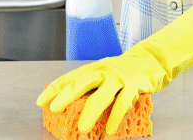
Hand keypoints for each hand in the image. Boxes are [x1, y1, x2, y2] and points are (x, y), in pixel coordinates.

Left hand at [37, 51, 161, 134]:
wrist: (152, 61)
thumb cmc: (123, 71)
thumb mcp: (104, 74)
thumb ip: (90, 86)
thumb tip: (69, 102)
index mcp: (93, 69)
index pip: (70, 78)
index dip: (55, 89)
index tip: (41, 102)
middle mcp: (103, 71)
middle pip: (82, 83)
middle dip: (66, 96)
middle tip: (54, 109)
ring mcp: (119, 78)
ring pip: (102, 95)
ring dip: (90, 112)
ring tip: (82, 128)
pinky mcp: (134, 85)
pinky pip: (123, 103)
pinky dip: (116, 117)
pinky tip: (110, 130)